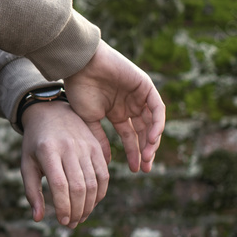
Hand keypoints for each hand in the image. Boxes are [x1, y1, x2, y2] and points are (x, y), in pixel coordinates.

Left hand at [20, 100, 109, 227]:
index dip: (63, 206)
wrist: (51, 112)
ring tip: (79, 218)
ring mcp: (86, 146)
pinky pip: (104, 175)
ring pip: (94, 183)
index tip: (62, 221)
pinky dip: (100, 193)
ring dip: (89, 206)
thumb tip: (38, 219)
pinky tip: (91, 204)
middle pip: (79, 186)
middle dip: (77, 210)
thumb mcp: (26, 165)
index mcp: (48, 151)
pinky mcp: (97, 147)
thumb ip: (31, 192)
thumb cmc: (35, 144)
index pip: (60, 185)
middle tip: (71, 224)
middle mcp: (69, 147)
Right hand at [63, 40, 165, 172]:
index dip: (133, 153)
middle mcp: (130, 105)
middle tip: (145, 168)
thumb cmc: (79, 90)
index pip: (130, 136)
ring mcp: (139, 96)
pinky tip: (152, 138)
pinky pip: (157, 108)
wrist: (81, 66)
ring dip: (152, 140)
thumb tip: (107, 161)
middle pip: (144, 131)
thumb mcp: (88, 120)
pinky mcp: (145, 86)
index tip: (135, 170)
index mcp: (116, 113)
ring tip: (148, 156)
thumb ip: (99, 139)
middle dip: (146, 150)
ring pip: (153, 122)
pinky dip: (157, 123)